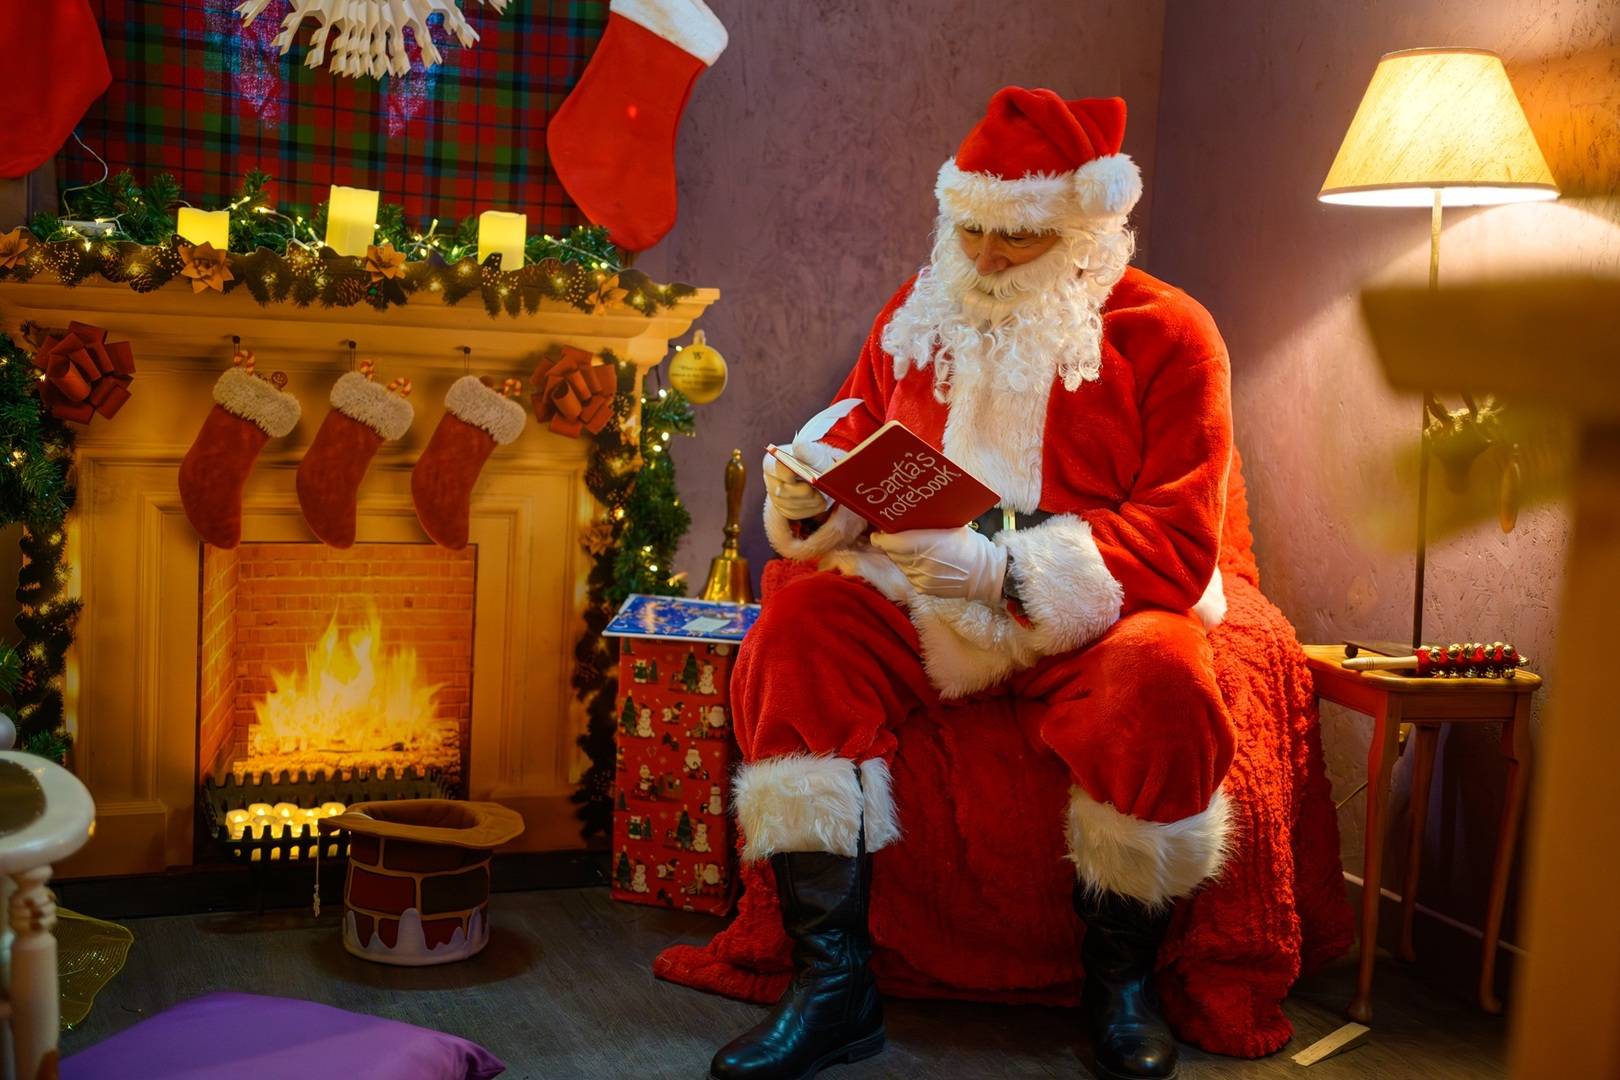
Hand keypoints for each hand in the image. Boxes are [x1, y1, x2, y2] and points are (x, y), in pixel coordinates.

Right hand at [762, 449, 829, 520]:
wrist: (819, 473)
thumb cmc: (816, 461)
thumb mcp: (815, 453)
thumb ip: (807, 450)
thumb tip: (798, 445)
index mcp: (771, 461)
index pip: (779, 470)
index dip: (796, 474)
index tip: (811, 476)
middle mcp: (769, 480)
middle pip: (784, 492)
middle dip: (805, 492)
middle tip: (820, 487)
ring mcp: (774, 496)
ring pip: (790, 505)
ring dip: (810, 501)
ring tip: (822, 493)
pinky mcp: (783, 509)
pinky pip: (795, 514)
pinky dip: (810, 509)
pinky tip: (818, 500)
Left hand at [871, 526, 1006, 604]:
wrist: (985, 575)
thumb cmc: (971, 546)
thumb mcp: (953, 527)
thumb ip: (930, 523)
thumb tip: (911, 515)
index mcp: (927, 545)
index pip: (891, 542)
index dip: (882, 536)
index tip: (880, 529)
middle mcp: (920, 564)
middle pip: (892, 553)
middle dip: (890, 544)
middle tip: (892, 533)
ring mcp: (921, 578)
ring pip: (899, 564)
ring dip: (899, 555)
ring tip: (905, 546)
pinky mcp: (923, 589)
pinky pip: (908, 574)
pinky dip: (908, 567)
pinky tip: (917, 560)